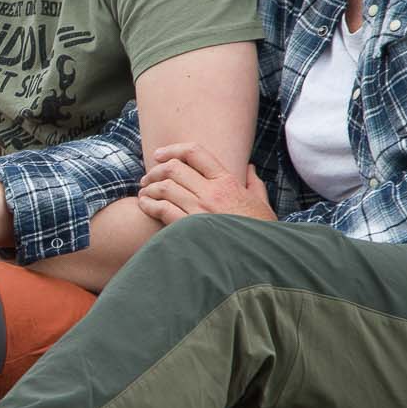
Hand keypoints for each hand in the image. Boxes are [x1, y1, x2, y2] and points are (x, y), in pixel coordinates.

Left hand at [138, 143, 274, 223]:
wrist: (259, 258)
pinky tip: (145, 205)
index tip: (159, 154)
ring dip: (149, 188)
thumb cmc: (261, 231)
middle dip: (155, 170)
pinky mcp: (190, 229)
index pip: (195, 153)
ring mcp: (200, 211)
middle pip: (174, 169)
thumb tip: (249, 168)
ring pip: (165, 188)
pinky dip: (149, 205)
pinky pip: (163, 210)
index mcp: (227, 181)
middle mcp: (212, 193)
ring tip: (144, 192)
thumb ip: (254, 183)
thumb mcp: (262, 203)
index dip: (173, 149)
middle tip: (147, 178)